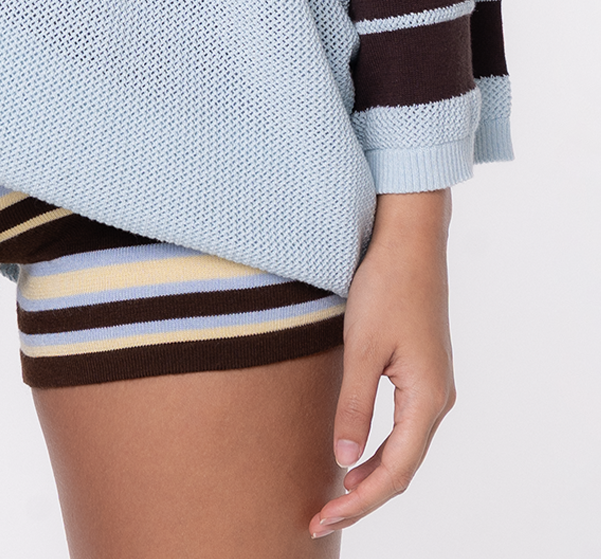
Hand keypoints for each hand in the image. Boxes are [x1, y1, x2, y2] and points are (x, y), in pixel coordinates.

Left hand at [310, 190, 455, 538]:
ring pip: (404, 449)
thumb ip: (353, 406)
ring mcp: (433, 387)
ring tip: (334, 498)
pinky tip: (354, 456)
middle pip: (403, 467)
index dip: (360, 502)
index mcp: (428, 399)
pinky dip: (380, 450)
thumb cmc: (385, 286)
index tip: (324, 518)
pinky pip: (404, 427)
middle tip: (321, 518)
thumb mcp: (362, 347)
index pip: (395, 471)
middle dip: (363, 497)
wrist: (409, 240)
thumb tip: (344, 460)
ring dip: (372, 476)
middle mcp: (437, 399)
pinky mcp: (422, 372)